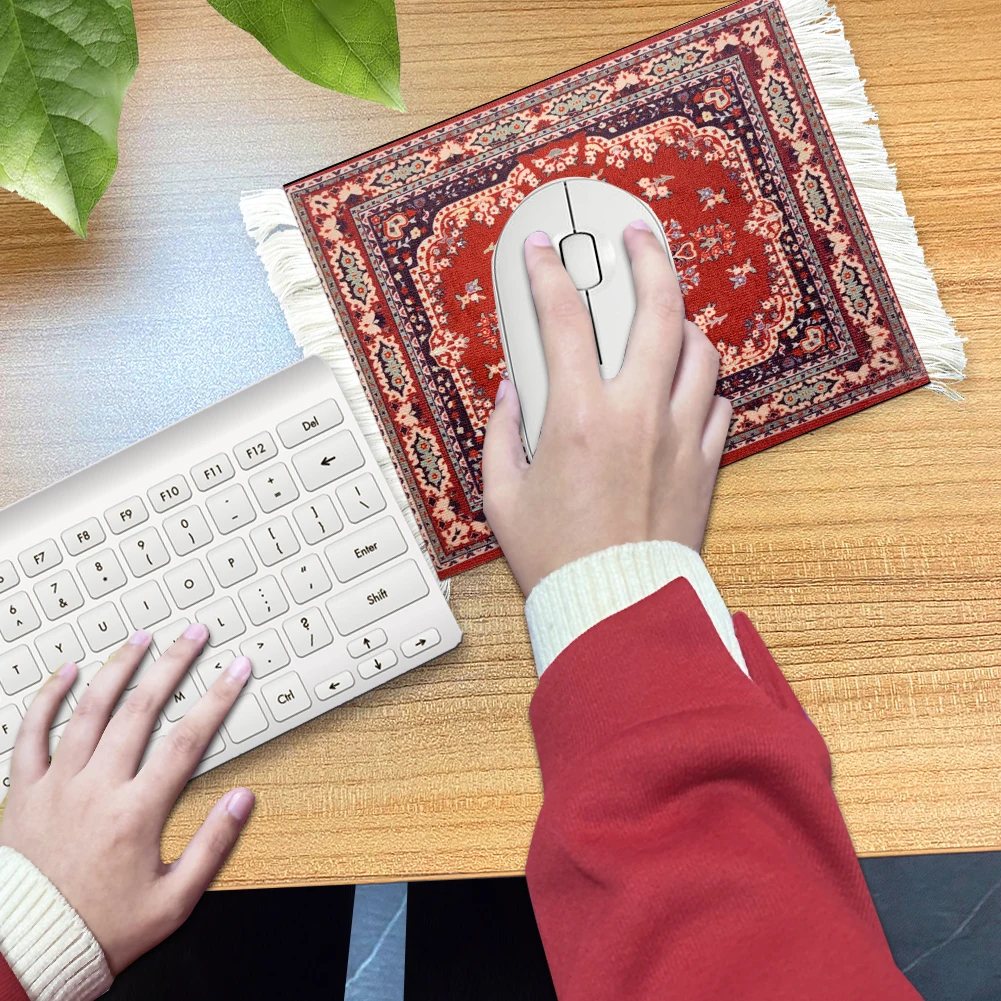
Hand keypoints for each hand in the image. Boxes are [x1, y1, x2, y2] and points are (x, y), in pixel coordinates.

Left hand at [0, 626, 254, 974]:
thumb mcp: (173, 902)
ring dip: (118, 669)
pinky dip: (47, 699)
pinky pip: (31, 735)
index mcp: (136, 812)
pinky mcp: (23, 793)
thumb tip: (242, 799)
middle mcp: (97, 788)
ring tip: (141, 638)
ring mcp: (57, 786)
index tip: (236, 670)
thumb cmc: (100, 929)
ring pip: (89, 710)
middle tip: (194, 635)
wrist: (27, 952)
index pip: (187, 740)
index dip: (217, 699)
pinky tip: (64, 673)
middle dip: (173, 665)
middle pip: (141, 710)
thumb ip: (212, 845)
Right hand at [482, 221, 731, 594]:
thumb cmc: (555, 556)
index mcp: (578, 415)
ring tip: (667, 317)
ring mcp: (678, 436)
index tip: (542, 249)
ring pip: (700, 353)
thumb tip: (511, 393)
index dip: (548, 272)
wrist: (615, 607)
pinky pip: (717, 406)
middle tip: (637, 236)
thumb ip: (502, 433)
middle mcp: (635, 413)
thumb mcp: (504, 494)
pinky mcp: (703, 464)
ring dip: (683, 325)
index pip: (562, 318)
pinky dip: (702, 387)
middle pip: (657, 310)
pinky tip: (685, 389)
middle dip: (648, 258)